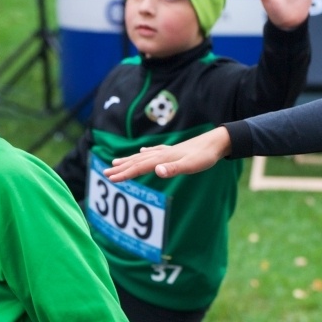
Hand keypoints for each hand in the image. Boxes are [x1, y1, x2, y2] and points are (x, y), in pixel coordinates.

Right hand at [105, 126, 231, 181]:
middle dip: (120, 169)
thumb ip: (174, 169)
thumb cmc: (205, 156)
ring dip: (128, 160)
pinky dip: (144, 153)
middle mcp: (161, 154)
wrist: (217, 142)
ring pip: (141, 156)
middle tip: (104, 174)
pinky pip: (152, 152)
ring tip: (114, 163)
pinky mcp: (172, 151)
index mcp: (163, 159)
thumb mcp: (191, 165)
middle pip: (136, 161)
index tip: (111, 180)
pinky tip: (142, 151)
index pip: (139, 167)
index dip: (124, 174)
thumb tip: (157, 171)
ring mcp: (166, 151)